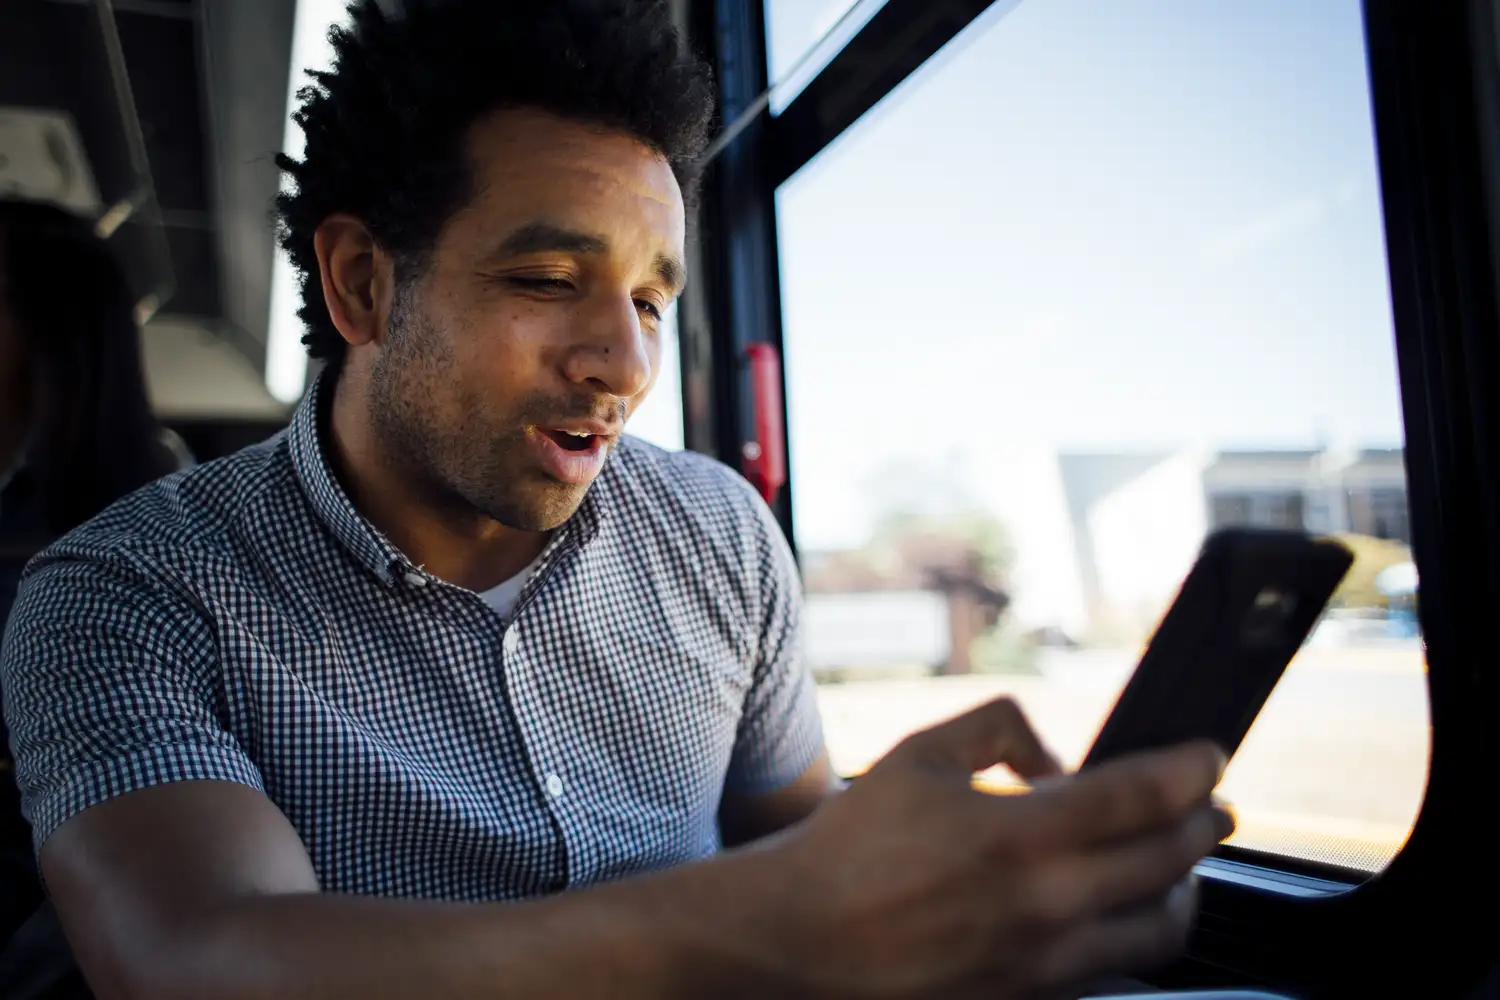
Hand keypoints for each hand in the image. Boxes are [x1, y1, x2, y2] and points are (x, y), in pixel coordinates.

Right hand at [761, 698, 1230, 998]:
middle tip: (1212, 805)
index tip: (1208, 756)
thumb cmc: (852, 846)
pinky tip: (1117, 909)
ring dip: (1183, 888)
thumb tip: (1054, 758)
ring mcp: (1044, 964)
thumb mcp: (920, 755)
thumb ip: (998, 728)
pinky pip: (1112, 968)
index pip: (1142, 798)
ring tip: (1179, 864)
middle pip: (1168, 862)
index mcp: (1018, 835)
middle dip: (1204, 825)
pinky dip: (1133, 932)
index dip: (1191, 770)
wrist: (801, 941)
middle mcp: (1045, 905)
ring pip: (1158, 929)